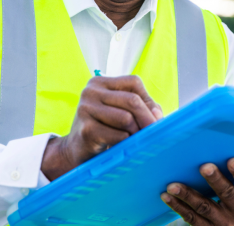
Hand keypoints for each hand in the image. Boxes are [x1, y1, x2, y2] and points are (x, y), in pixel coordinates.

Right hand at [41, 75, 162, 179]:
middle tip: (154, 133)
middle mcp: (91, 91)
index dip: (148, 100)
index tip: (154, 118)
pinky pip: (118, 135)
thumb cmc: (104, 129)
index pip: (133, 82)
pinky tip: (120, 146)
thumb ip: (142, 108)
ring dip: (135, 133)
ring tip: (133, 140)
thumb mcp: (121, 112)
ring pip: (126, 118)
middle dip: (147, 119)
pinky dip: (125, 143)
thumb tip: (157, 115)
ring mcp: (86, 109)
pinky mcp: (86, 130)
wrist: (76, 151)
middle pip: (132, 100)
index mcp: (100, 82)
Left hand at [161, 158, 233, 225]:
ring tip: (173, 185)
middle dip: (215, 180)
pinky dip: (178, 206)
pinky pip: (192, 218)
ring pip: (205, 207)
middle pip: (227, 194)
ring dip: (188, 195)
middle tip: (204, 167)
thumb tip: (218, 142)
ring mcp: (225, 224)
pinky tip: (167, 196)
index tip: (232, 160)